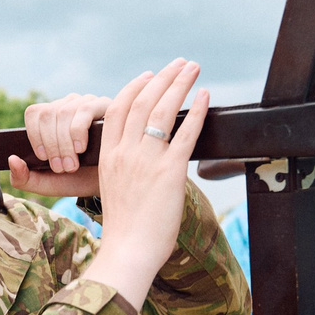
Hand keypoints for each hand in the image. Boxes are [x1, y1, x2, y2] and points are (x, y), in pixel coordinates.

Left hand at [8, 92, 115, 196]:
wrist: (113, 183)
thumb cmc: (80, 179)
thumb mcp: (49, 184)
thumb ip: (25, 178)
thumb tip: (11, 159)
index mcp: (52, 119)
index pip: (35, 113)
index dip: (35, 136)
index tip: (43, 159)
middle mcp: (68, 106)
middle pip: (48, 114)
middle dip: (51, 145)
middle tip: (62, 168)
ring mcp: (87, 103)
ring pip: (63, 112)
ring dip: (64, 143)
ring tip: (73, 164)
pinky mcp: (105, 106)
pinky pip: (84, 110)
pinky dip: (77, 132)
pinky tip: (81, 148)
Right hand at [66, 59, 211, 309]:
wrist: (128, 251)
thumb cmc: (125, 229)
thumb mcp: (114, 191)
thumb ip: (125, 170)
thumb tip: (142, 161)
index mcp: (109, 156)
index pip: (117, 110)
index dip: (133, 88)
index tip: (147, 75)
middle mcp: (125, 153)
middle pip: (142, 102)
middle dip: (163, 78)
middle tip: (179, 63)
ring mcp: (147, 161)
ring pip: (162, 111)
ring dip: (179, 85)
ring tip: (193, 69)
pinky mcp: (169, 172)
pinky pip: (185, 134)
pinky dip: (196, 112)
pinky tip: (205, 96)